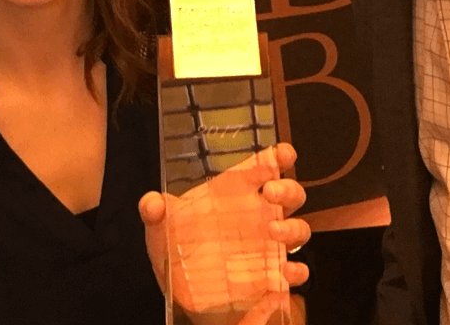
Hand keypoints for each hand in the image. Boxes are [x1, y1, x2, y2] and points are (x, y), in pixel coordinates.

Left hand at [140, 144, 310, 322]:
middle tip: (272, 191)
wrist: (185, 297)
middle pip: (290, 193)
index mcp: (235, 195)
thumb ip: (155, 213)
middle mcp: (258, 216)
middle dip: (288, 188)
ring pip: (299, 229)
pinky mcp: (274, 276)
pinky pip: (296, 271)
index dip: (278, 157)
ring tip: (273, 231)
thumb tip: (151, 202)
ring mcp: (269, 247)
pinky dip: (297, 271)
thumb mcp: (161, 231)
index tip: (284, 153)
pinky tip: (285, 271)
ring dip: (293, 227)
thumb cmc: (178, 253)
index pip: (262, 168)